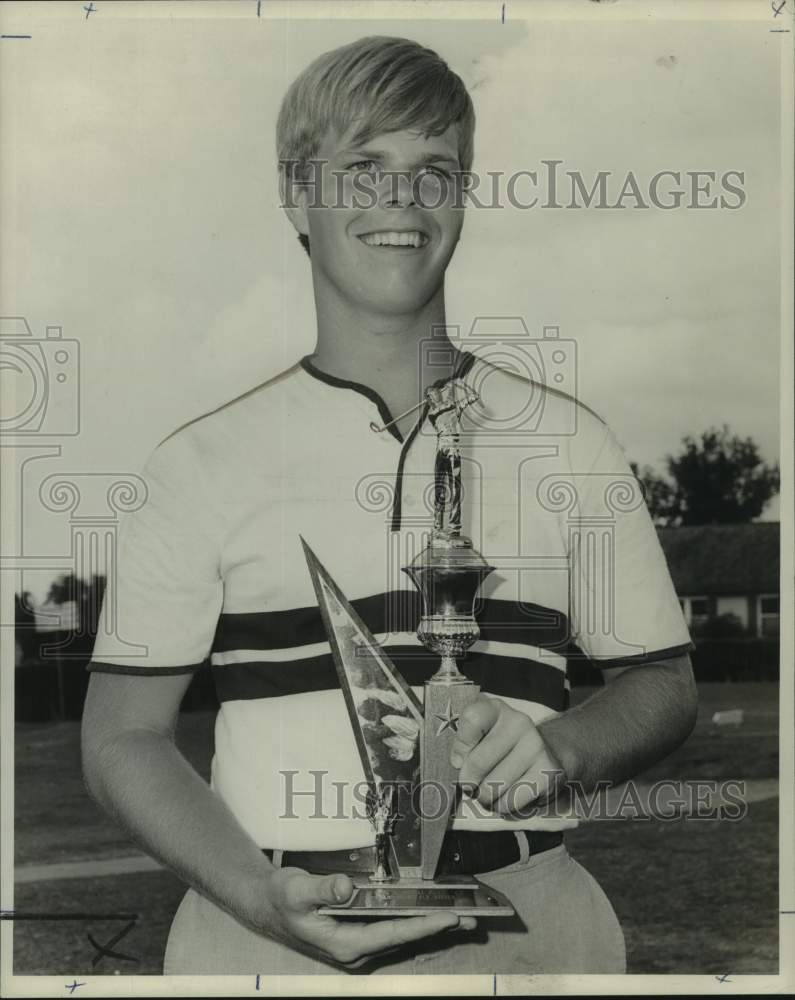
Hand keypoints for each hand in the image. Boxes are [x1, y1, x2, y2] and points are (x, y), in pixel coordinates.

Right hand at [257, 866, 475, 968]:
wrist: (266, 906)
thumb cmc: (281, 898)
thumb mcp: (297, 890)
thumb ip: (323, 889)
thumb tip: (347, 888)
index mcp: (345, 944)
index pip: (394, 934)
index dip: (423, 925)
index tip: (448, 917)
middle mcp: (356, 950)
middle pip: (405, 938)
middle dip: (437, 929)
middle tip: (471, 918)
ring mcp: (358, 945)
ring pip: (402, 936)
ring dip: (430, 927)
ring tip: (461, 917)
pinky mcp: (359, 937)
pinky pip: (394, 931)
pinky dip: (414, 922)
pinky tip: (429, 913)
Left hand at [450, 696, 565, 814]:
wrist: (541, 757)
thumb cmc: (497, 749)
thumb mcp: (477, 737)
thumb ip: (462, 744)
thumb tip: (459, 763)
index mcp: (496, 709)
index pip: (472, 719)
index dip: (460, 745)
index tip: (459, 759)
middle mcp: (519, 722)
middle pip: (478, 762)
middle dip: (468, 782)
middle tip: (471, 785)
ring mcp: (536, 747)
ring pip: (492, 787)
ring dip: (485, 798)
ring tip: (491, 790)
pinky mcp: (548, 773)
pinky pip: (510, 802)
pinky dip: (503, 807)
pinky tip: (508, 795)